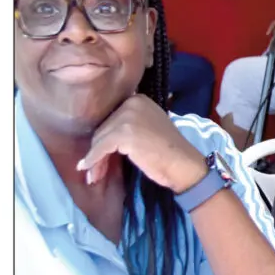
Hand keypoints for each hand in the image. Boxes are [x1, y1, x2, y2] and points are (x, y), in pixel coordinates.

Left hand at [77, 94, 206, 191]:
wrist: (184, 165)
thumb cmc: (168, 152)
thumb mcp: (148, 128)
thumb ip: (128, 124)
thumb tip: (98, 137)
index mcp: (138, 99)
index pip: (111, 118)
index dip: (104, 139)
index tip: (102, 156)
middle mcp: (132, 102)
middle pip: (103, 128)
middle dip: (97, 151)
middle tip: (94, 170)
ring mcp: (128, 116)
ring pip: (99, 139)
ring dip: (95, 159)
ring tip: (93, 175)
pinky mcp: (124, 133)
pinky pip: (100, 148)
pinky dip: (94, 161)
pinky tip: (90, 171)